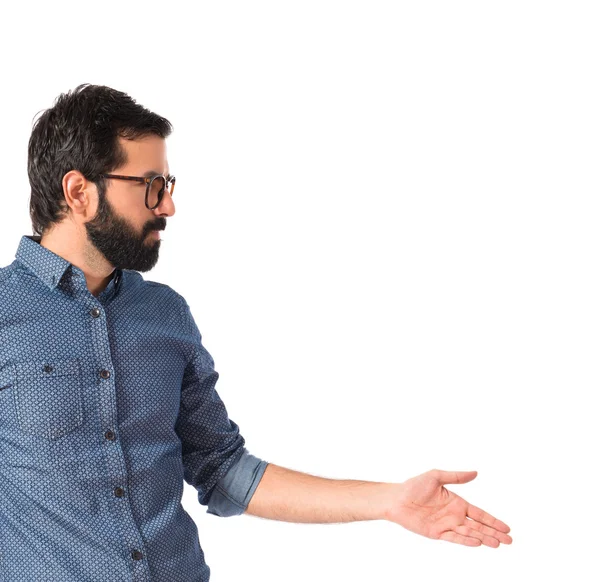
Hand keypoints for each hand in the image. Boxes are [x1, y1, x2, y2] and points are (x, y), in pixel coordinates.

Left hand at [384, 469, 511, 547]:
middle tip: (510, 540)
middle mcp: (454, 516)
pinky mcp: (437, 533)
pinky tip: (477, 542)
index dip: (493, 520)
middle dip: (494, 533)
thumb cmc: (414, 486)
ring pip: (470, 534)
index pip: (479, 514)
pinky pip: (454, 538)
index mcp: (456, 503)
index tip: (507, 528)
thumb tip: (476, 472)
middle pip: (479, 526)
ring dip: (484, 538)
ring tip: (498, 544)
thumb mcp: (436, 476)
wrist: (397, 498)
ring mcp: (446, 525)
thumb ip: (456, 476)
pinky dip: (466, 541)